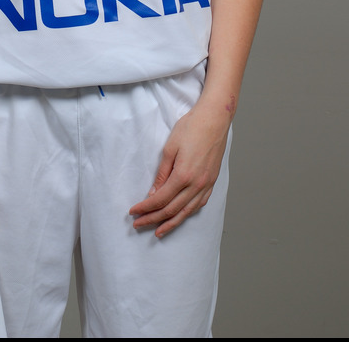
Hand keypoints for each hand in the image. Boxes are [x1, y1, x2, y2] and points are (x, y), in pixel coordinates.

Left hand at [129, 99, 229, 237]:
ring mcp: (207, 184)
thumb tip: (154, 193)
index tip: (134, 212)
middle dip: (153, 219)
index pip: (160, 199)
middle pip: (172, 209)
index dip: (146, 208)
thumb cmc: (192, 127)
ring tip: (158, 231)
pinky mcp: (212, 181)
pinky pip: (199, 204)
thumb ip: (162, 173)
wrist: (215, 118)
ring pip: (186, 212)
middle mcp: (197, 184)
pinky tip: (180, 216)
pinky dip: (187, 213)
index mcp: (184, 175)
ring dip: (171, 223)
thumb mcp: (170, 147)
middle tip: (138, 224)